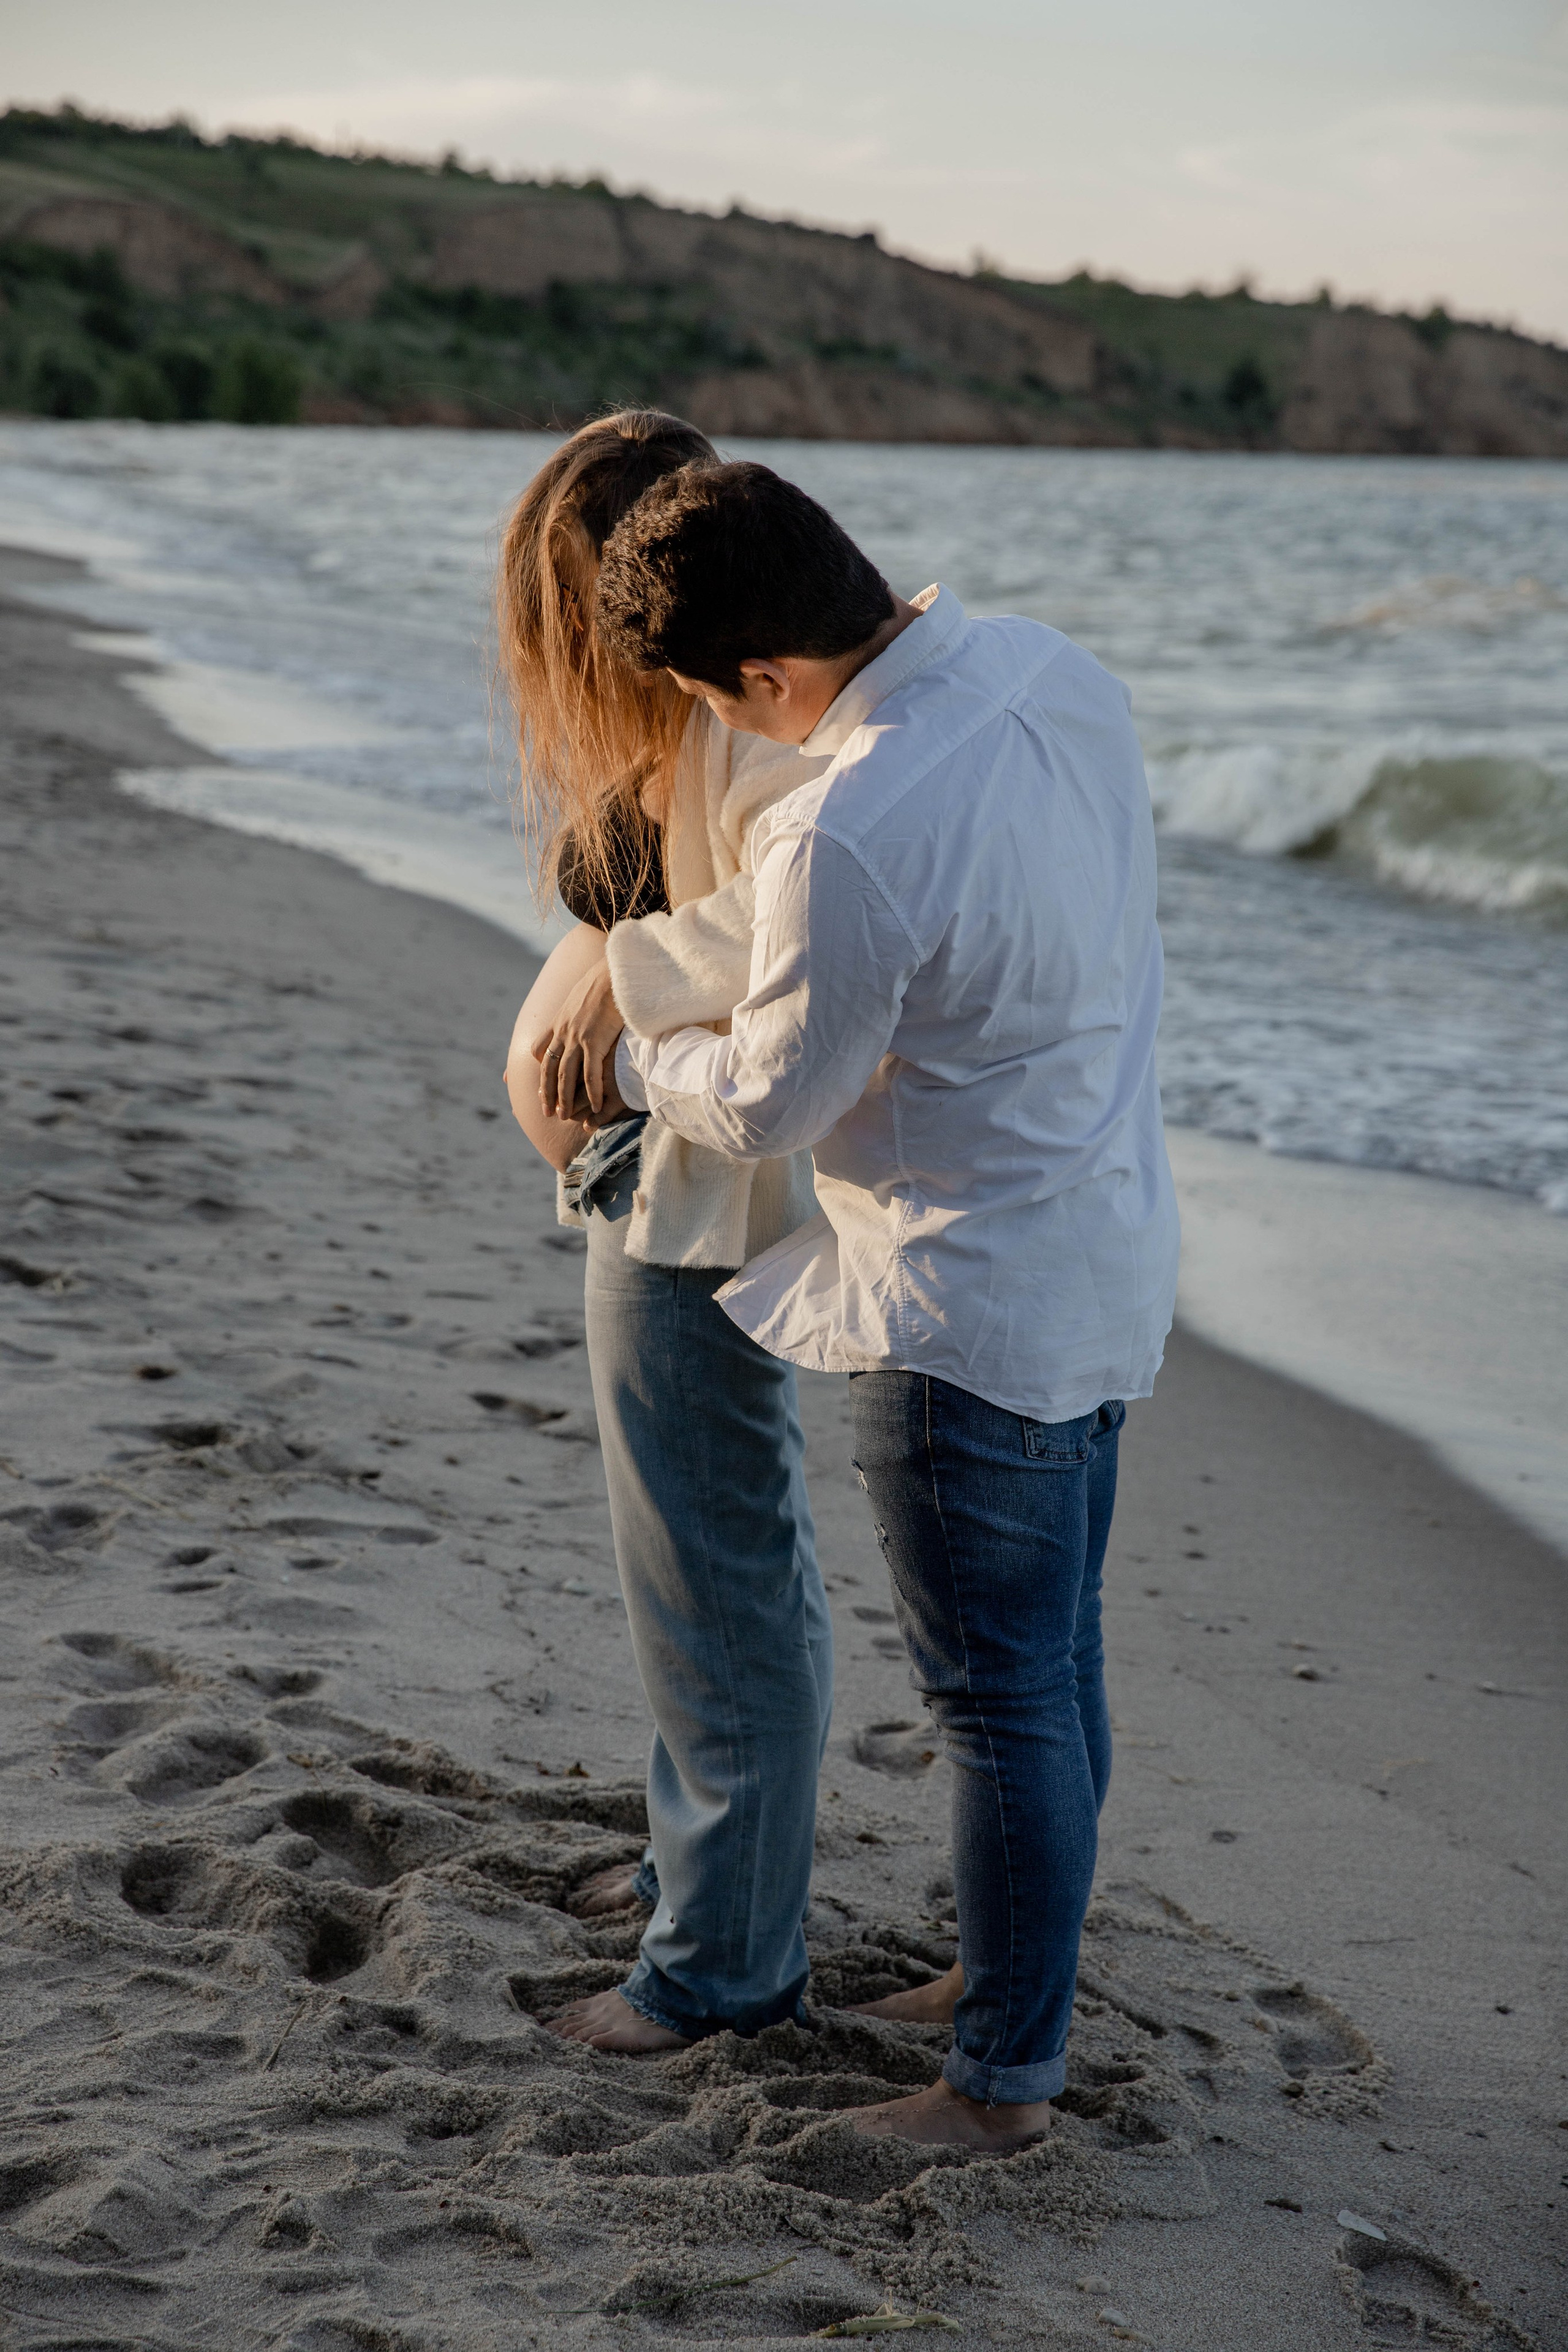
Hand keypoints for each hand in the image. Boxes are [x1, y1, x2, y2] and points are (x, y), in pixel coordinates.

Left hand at [531, 958, 625, 1121]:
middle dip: (547, 1093)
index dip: (541, 1071)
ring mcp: (577, 1037)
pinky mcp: (594, 1041)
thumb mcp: (582, 993)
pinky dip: (593, 1093)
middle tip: (546, 1113)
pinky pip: (591, 1075)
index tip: (540, 1088)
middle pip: (550, 1069)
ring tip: (565, 1116)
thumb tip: (577, 1012)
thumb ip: (577, 1008)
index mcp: (560, 1021)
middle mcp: (563, 1031)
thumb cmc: (607, 979)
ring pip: (565, 1076)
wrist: (616, 971)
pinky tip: (596, 1107)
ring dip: (564, 1099)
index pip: (542, 1050)